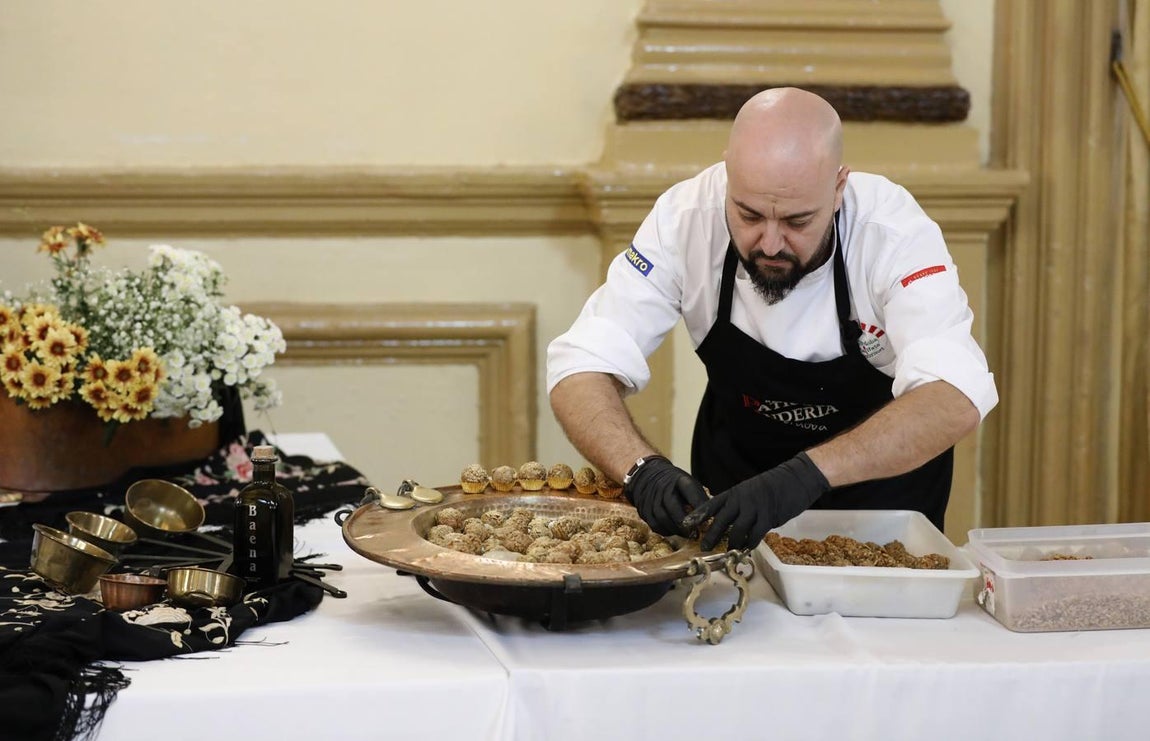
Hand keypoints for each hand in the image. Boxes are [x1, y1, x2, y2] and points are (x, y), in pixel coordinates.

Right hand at [623, 456, 709, 535]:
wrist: (649, 476)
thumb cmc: (675, 484)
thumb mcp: (689, 484)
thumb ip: (699, 498)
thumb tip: (713, 517)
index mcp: (679, 480)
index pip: (690, 490)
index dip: (698, 504)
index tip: (707, 518)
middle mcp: (663, 488)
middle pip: (673, 506)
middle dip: (685, 522)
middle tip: (695, 533)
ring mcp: (651, 499)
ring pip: (663, 518)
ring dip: (676, 529)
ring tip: (686, 534)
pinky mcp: (644, 510)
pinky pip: (655, 525)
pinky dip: (666, 531)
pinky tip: (674, 532)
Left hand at [684, 452, 830, 550]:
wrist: (795, 478)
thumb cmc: (773, 485)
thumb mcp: (750, 490)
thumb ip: (739, 504)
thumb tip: (730, 520)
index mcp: (734, 492)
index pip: (711, 504)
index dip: (698, 515)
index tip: (686, 524)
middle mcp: (741, 500)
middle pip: (720, 520)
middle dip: (711, 536)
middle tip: (704, 547)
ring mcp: (754, 508)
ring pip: (736, 531)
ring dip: (732, 544)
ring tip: (728, 553)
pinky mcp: (768, 517)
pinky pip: (755, 535)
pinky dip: (749, 544)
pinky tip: (747, 549)